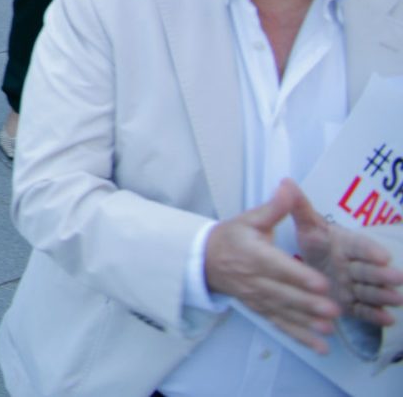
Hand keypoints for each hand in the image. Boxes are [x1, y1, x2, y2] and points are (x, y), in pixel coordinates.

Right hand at [204, 180, 340, 352]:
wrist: (203, 260)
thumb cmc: (231, 237)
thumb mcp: (249, 218)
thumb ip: (274, 207)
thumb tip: (290, 187)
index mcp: (254, 254)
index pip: (278, 267)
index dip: (299, 276)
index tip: (320, 283)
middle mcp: (254, 279)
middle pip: (283, 293)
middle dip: (308, 304)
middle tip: (332, 310)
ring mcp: (256, 297)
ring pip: (283, 312)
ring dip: (306, 322)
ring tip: (328, 330)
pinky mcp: (259, 309)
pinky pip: (279, 324)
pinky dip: (299, 336)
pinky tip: (319, 347)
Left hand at [292, 187, 402, 328]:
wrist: (311, 266)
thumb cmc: (315, 242)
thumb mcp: (307, 226)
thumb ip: (300, 207)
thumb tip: (286, 181)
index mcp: (345, 244)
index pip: (359, 246)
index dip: (370, 250)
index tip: (383, 255)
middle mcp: (354, 265)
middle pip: (369, 270)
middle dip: (382, 274)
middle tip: (397, 277)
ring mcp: (355, 286)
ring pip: (370, 290)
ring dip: (383, 294)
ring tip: (397, 298)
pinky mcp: (353, 304)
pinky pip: (365, 310)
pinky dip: (375, 315)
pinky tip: (389, 319)